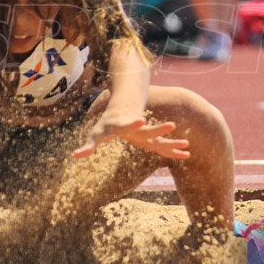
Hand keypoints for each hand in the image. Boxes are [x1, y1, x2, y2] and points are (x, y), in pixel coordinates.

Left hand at [73, 114, 189, 159]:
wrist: (125, 106)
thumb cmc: (108, 123)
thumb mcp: (97, 133)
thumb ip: (88, 145)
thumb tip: (76, 156)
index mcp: (122, 125)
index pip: (126, 124)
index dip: (132, 123)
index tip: (140, 119)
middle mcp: (137, 129)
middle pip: (148, 131)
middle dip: (159, 129)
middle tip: (172, 125)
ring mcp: (146, 134)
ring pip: (160, 139)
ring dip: (172, 143)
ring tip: (186, 144)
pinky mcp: (151, 139)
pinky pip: (163, 147)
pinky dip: (173, 151)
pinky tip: (186, 155)